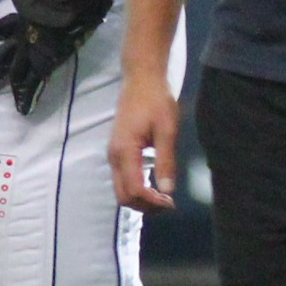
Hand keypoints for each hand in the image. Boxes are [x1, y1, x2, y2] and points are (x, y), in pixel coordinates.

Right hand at [109, 72, 181, 212]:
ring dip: (141, 199)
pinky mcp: (117, 152)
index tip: (171, 203)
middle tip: (169, 204)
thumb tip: (167, 190)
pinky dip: (137, 189)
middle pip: (123, 196)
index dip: (151, 202)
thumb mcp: (167, 130)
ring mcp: (113, 154)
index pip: (133, 189)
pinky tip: (155, 186)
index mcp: (125, 151)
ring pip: (121, 189)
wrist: (141, 80)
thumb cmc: (156, 101)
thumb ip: (166, 160)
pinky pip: (123, 179)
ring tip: (164, 198)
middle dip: (145, 206)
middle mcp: (114, 156)